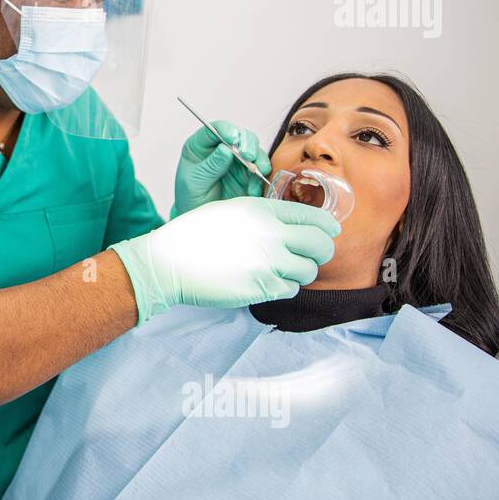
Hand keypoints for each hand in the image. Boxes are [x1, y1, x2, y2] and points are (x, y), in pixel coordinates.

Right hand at [110, 197, 339, 324]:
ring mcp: (268, 264)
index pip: (315, 218)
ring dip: (300, 272)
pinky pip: (290, 290)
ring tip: (282, 270)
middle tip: (312, 256)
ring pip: (309, 271)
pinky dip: (284, 287)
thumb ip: (266, 214)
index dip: (327, 228)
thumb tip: (296, 224)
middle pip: (322, 246)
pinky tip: (267, 281)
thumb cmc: (196, 234)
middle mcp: (271, 235)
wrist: (169, 262)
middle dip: (321, 252)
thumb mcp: (233, 209)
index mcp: (264, 211)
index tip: (329, 233)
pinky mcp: (261, 288)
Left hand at [170, 121, 270, 219]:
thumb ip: (210, 165)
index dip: (227, 130)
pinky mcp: (248, 174)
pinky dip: (260, 177)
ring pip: (254, 150)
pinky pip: (260, 170)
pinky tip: (252, 188)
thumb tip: (225, 149)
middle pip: (240, 135)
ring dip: (258, 159)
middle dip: (247, 143)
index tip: (233, 139)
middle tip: (248, 156)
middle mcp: (221, 149)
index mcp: (201, 145)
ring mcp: (236, 161)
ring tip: (256, 171)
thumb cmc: (190, 197)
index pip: (216, 129)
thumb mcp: (195, 181)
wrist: (200, 217)